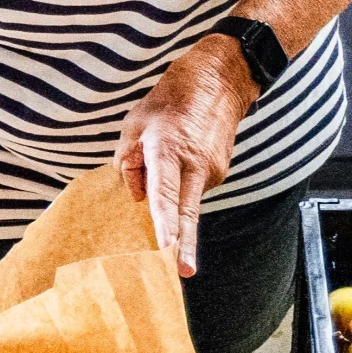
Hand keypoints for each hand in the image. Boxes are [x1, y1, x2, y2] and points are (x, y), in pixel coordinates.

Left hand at [116, 34, 256, 276]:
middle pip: (188, 213)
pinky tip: (179, 162)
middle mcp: (195, 165)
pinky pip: (193, 189)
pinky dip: (182, 186)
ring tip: (164, 159)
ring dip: (172, 201)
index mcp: (169, 150)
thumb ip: (129, 162)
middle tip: (182, 273)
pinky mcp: (220, 172)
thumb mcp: (136, 123)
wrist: (222, 79)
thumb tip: (136, 197)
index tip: (166, 248)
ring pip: (186, 200)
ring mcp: (212, 170)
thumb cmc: (172, 98)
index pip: (165, 193)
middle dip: (184, 245)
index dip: (165, 222)